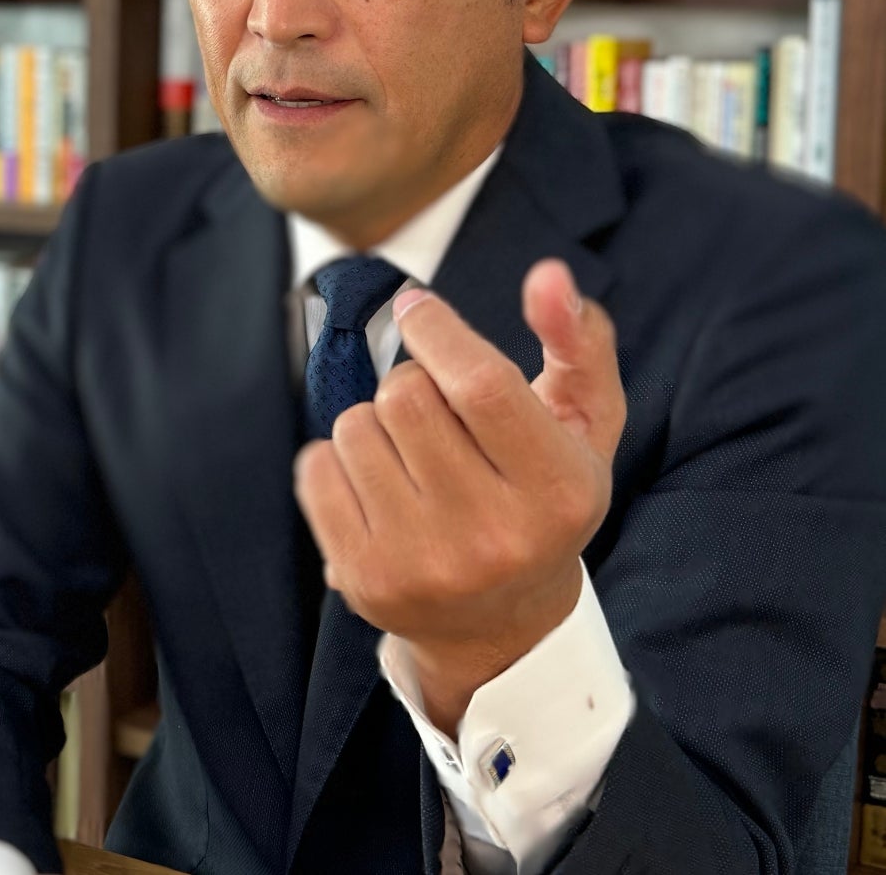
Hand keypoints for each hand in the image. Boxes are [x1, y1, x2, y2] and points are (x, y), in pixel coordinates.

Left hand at [293, 259, 625, 733]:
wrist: (503, 624)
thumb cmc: (544, 497)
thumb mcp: (584, 421)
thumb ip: (577, 340)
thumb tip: (548, 274)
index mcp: (558, 491)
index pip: (480, 383)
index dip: (437, 329)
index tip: (416, 306)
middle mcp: (494, 537)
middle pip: (407, 396)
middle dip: (412, 381)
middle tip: (435, 411)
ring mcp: (423, 565)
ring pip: (355, 427)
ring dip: (374, 422)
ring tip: (411, 456)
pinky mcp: (364, 580)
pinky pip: (314, 470)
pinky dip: (335, 459)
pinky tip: (376, 483)